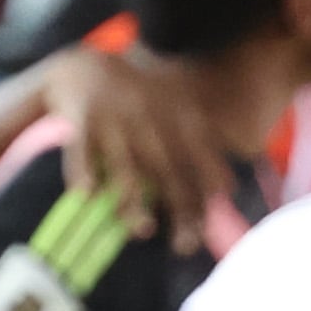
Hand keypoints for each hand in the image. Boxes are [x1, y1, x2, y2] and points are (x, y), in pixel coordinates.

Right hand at [48, 46, 233, 241]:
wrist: (82, 64)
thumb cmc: (132, 101)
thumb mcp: (169, 109)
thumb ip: (197, 147)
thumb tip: (230, 188)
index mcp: (173, 116)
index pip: (196, 160)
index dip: (204, 194)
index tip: (208, 229)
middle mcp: (148, 118)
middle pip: (168, 170)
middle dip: (180, 207)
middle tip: (185, 246)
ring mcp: (114, 118)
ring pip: (125, 167)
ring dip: (134, 200)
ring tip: (142, 231)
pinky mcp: (81, 118)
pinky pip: (81, 149)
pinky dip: (82, 170)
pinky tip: (86, 194)